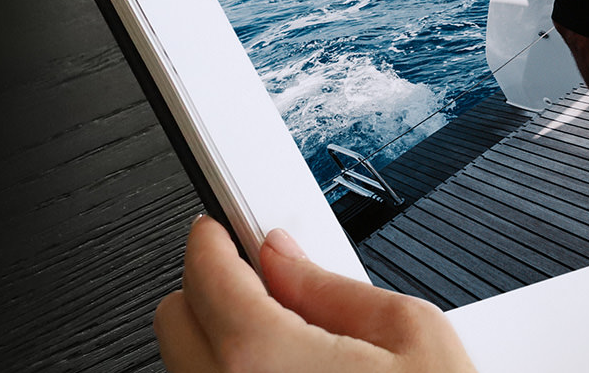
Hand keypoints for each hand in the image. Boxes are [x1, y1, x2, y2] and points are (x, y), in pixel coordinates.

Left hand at [156, 215, 476, 372]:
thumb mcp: (414, 334)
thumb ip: (334, 287)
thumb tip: (285, 257)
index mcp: (265, 358)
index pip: (203, 271)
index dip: (215, 238)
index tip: (222, 230)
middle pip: (174, 320)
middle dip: (210, 292)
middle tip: (259, 286)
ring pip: (187, 370)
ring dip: (221, 348)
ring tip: (291, 350)